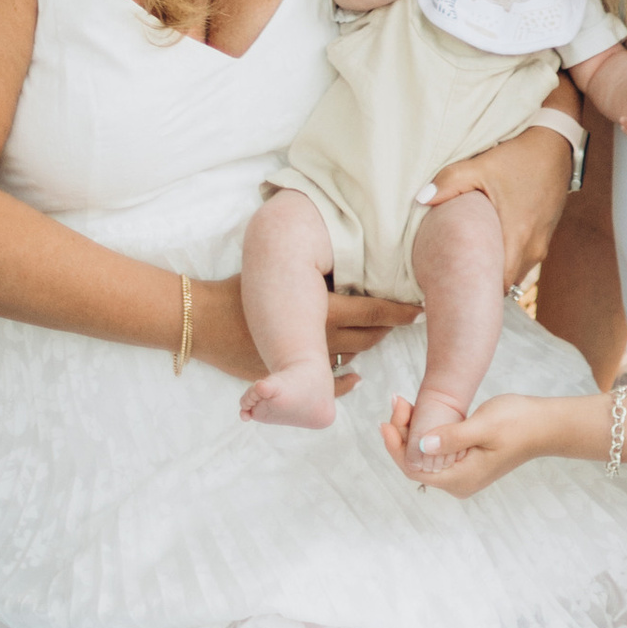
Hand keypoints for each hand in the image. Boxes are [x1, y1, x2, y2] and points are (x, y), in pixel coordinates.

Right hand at [188, 275, 414, 386]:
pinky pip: (331, 383)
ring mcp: (308, 363)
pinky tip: (356, 375)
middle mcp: (321, 340)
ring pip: (354, 357)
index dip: (401, 312)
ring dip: (368, 346)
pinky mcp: (294, 376)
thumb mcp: (282, 268)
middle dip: (389, 327)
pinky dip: (347, 380)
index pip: (374, 313)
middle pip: (369, 337)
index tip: (420, 309)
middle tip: (406, 316)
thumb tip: (344, 244)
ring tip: (381, 333)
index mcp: (322, 311)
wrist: (206, 321)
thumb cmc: (242, 286)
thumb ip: (315, 263)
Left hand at [380, 387, 558, 495]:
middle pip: (415, 462)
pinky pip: (435, 451)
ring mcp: (462, 473)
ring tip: (404, 402)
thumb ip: (452, 437)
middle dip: (401, 433)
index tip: (387, 418)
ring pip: (423, 455)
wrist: (544, 425)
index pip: (413, 469)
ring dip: (410, 430)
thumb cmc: (518, 423)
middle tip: (398, 400)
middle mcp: (458, 482)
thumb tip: (422, 445)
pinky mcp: (465, 461)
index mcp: (460, 479)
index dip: (395, 445)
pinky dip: (424, 431)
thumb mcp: (483, 426)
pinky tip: (418, 412)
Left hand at [427, 117, 575, 287]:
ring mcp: (541, 245)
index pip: (497, 286)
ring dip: (496, 271)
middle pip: (505, 284)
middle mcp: (532, 248)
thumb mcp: (481, 166)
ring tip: (471, 263)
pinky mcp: (544, 237)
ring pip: (516, 273)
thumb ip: (450, 183)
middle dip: (483, 283)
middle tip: (456, 277)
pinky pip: (524, 261)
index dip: (476, 290)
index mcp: (517, 237)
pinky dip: (507, 259)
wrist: (556, 147)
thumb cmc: (519, 158)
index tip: (454, 288)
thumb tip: (421, 200)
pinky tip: (490, 247)